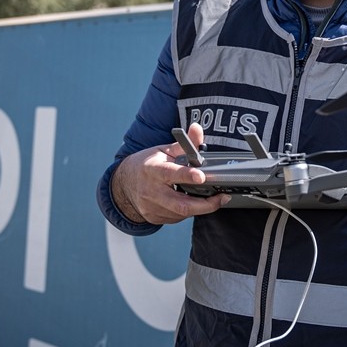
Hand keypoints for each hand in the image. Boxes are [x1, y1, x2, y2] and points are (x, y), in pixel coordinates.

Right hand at [110, 123, 228, 224]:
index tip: (201, 176)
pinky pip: (177, 218)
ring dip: (199, 207)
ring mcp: (152, 207)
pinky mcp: (155, 218)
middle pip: (180, 204)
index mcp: (152, 170)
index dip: (186, 175)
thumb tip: (197, 129)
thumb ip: (184, 144)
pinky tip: (191, 202)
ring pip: (181, 213)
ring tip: (210, 198)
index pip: (170, 173)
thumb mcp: (164, 151)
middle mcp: (151, 191)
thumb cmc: (147, 165)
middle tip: (222, 198)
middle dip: (205, 204)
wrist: (124, 184)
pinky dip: (187, 211)